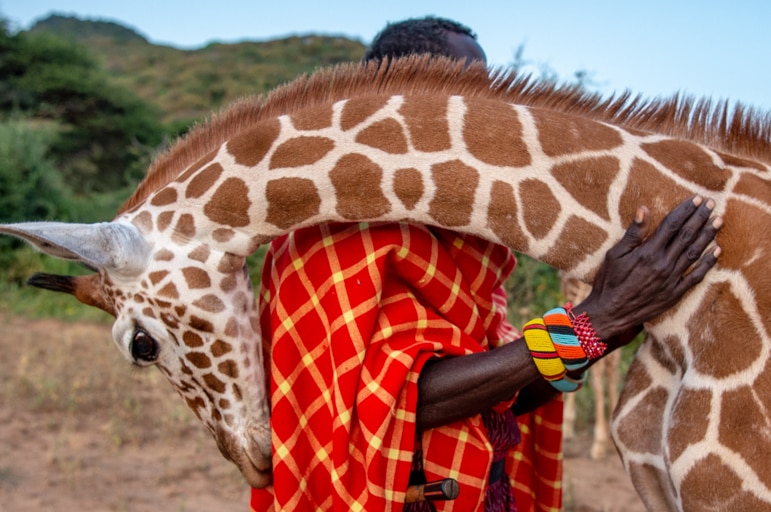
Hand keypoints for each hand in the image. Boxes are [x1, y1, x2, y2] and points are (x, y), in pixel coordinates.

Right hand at [577, 195, 720, 351]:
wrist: (611, 312)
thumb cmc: (609, 281)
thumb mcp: (615, 254)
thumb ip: (633, 233)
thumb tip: (644, 210)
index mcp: (648, 252)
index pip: (671, 225)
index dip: (685, 210)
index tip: (696, 199)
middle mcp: (663, 263)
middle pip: (686, 235)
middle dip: (700, 218)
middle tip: (711, 204)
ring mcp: (671, 278)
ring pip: (695, 252)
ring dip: (708, 235)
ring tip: (718, 221)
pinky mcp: (675, 292)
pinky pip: (696, 276)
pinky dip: (708, 263)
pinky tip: (716, 251)